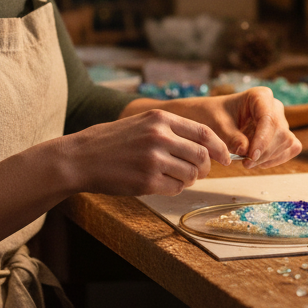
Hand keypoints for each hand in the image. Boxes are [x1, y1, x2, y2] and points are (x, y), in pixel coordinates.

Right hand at [65, 108, 228, 196]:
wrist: (80, 158)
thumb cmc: (112, 141)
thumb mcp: (142, 123)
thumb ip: (171, 130)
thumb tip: (205, 146)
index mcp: (161, 119)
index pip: (204, 133)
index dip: (220, 147)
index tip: (226, 157)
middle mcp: (160, 137)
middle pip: (202, 156)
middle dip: (206, 167)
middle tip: (200, 172)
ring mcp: (154, 159)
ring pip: (191, 174)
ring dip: (189, 179)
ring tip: (176, 177)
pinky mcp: (147, 181)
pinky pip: (175, 188)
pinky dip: (175, 189)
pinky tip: (162, 184)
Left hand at [131, 87, 301, 169]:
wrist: (208, 118)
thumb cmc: (210, 116)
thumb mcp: (216, 125)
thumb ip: (231, 137)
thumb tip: (245, 150)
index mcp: (259, 96)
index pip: (269, 118)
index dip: (263, 139)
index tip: (250, 156)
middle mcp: (273, 106)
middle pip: (281, 131)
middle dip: (264, 151)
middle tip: (245, 163)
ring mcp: (279, 120)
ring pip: (287, 141)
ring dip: (269, 157)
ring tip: (247, 163)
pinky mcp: (281, 135)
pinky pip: (290, 147)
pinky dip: (277, 158)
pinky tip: (259, 162)